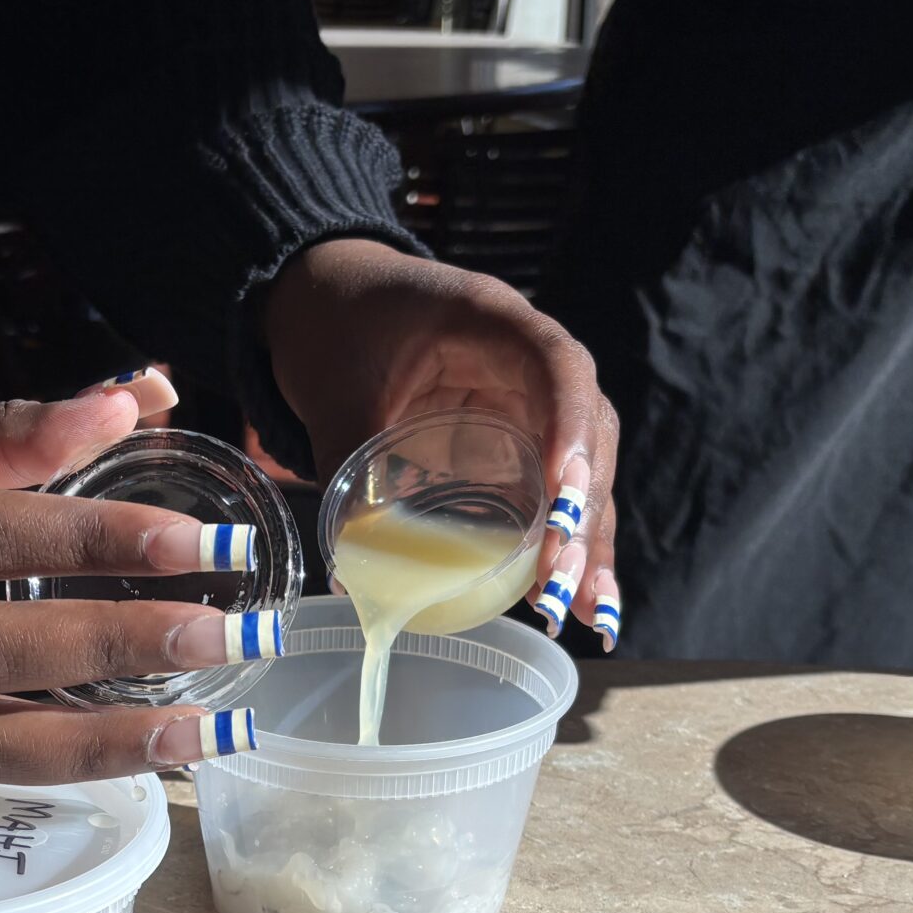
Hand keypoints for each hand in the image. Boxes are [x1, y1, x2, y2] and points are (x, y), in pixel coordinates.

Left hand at [262, 239, 622, 647]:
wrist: (323, 297)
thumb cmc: (332, 326)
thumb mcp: (334, 395)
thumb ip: (344, 469)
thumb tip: (348, 574)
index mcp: (493, 321)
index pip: (558, 368)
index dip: (569, 430)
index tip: (563, 495)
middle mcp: (529, 360)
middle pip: (585, 432)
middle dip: (580, 512)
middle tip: (561, 581)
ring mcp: (530, 402)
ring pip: (582, 470)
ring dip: (589, 541)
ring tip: (590, 614)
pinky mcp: (519, 439)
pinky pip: (556, 490)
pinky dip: (568, 542)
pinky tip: (581, 602)